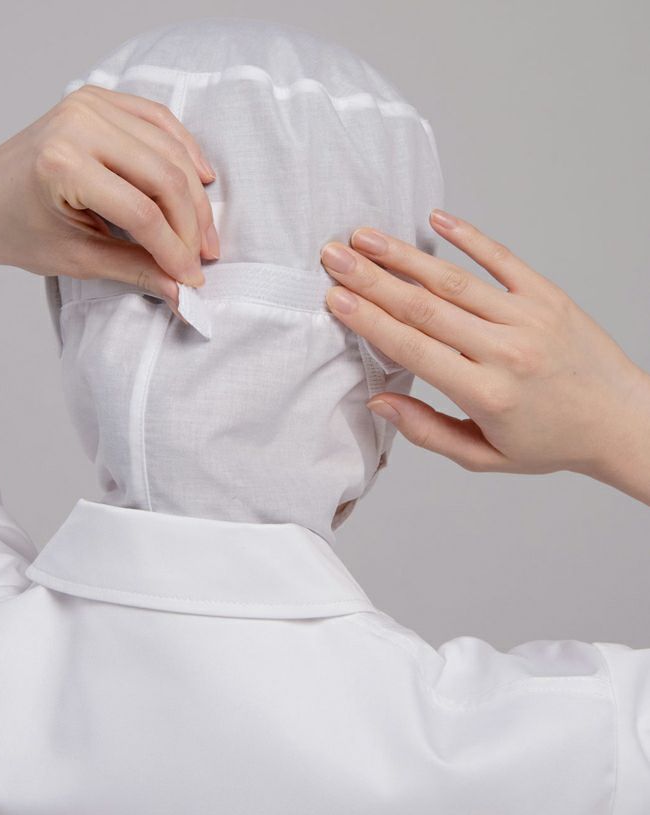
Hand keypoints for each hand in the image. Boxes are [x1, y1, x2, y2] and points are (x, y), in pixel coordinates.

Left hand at [0, 85, 220, 304]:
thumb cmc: (12, 228)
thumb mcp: (73, 259)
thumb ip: (132, 270)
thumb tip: (180, 290)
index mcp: (62, 165)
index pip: (141, 213)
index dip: (174, 251)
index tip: (191, 280)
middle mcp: (78, 125)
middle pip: (163, 178)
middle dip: (191, 225)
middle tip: (205, 259)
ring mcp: (89, 105)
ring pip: (168, 150)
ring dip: (194, 194)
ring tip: (205, 233)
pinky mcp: (98, 99)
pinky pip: (158, 121)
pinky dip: (184, 151)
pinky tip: (201, 180)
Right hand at [320, 210, 649, 504]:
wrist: (620, 421)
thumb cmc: (550, 441)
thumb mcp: (484, 456)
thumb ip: (427, 431)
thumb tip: (377, 402)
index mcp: (485, 394)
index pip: (414, 349)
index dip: (369, 322)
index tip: (335, 299)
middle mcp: (505, 351)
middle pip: (425, 308)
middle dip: (372, 279)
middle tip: (333, 257)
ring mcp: (528, 318)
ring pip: (455, 280)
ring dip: (405, 256)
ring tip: (366, 237)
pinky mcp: (548, 297)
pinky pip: (503, 260)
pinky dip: (469, 237)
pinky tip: (436, 220)